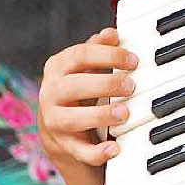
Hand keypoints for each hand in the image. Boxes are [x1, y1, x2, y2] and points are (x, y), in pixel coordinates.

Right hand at [38, 27, 137, 167]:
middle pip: (74, 86)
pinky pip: (80, 151)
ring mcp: (55, 121)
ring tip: (124, 113)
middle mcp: (51, 93)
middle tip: (130, 86)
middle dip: (104, 84)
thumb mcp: (85, 66)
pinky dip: (97, 152)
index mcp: (58, 68)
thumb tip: (111, 33)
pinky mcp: (65, 146)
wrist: (60, 129)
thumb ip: (98, 49)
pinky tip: (115, 148)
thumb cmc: (80, 88)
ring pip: (72, 119)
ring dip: (100, 115)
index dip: (108, 56)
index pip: (80, 55)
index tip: (133, 60)